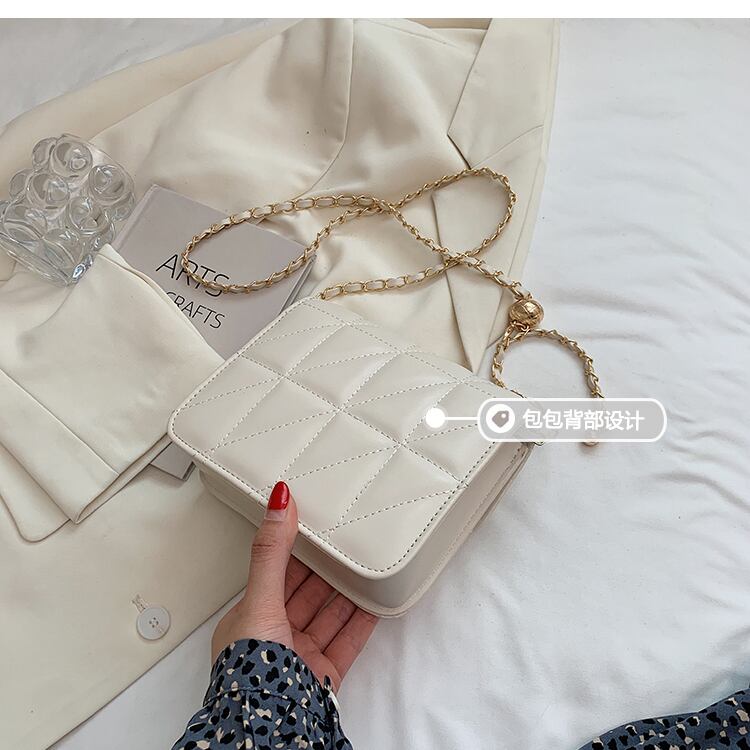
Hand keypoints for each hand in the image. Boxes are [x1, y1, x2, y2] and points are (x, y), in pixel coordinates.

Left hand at [211, 481, 377, 691]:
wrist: (271, 725)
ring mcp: (301, 657)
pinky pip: (348, 639)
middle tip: (343, 541)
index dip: (293, 552)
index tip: (311, 527)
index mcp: (250, 621)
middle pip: (305, 595)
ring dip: (346, 592)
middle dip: (324, 569)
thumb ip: (272, 551)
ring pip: (328, 615)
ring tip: (364, 564)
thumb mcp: (260, 598)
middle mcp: (274, 638)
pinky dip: (363, 620)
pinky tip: (375, 602)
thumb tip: (277, 502)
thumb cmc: (251, 668)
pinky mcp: (325, 675)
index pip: (275, 576)